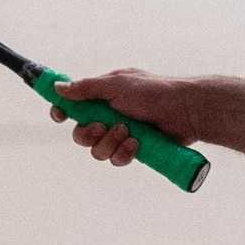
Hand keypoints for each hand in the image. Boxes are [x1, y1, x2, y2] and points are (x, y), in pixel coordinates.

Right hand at [47, 69, 202, 167]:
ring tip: (129, 132)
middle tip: (103, 126)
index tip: (59, 116)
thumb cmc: (154, 92)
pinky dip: (124, 153)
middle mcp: (109, 116)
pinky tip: (137, 144)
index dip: (62, 112)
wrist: (185, 111)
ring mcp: (121, 135)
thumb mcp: (117, 84)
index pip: (73, 106)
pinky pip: (116, 160)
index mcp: (102, 97)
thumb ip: (86, 88)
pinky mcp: (133, 151)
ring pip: (97, 151)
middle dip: (88, 133)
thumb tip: (58, 87)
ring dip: (110, 143)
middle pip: (80, 134)